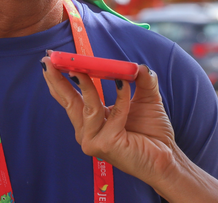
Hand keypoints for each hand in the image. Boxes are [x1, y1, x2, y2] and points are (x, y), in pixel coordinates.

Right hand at [40, 58, 178, 188]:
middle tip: (50, 60)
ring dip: (86, 83)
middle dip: (57, 79)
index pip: (70, 98)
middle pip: (68, 101)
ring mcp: (93, 140)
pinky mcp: (104, 144)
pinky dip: (121, 97)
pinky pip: (112, 113)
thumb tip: (138, 65)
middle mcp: (87, 131)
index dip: (58, 79)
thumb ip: (141, 79)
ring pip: (88, 105)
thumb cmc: (153, 132)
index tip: (50, 59)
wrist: (168, 158)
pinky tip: (124, 83)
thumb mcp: (147, 98)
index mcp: (91, 120)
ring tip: (82, 66)